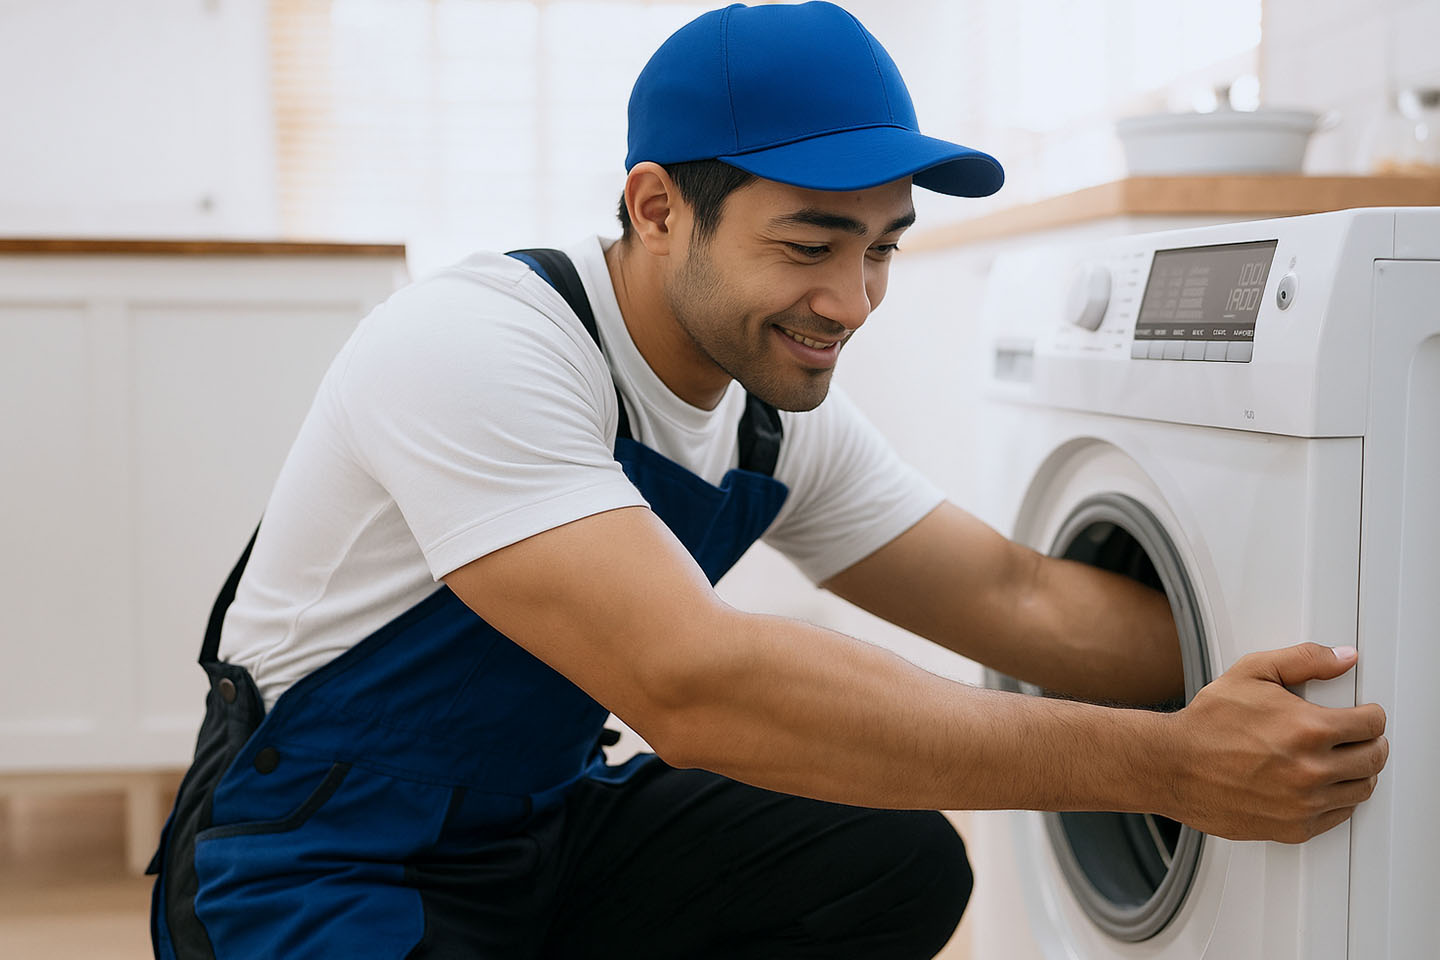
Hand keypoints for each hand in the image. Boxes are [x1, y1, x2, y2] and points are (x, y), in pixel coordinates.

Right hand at [1166, 643, 1387, 842]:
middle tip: (1360, 737)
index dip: (1371, 715)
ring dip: (1359, 772)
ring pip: (1362, 790)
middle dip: (1372, 743)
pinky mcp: (1294, 828)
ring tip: (1342, 759)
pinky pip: (1339, 816)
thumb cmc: (1207, 722)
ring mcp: (1304, 803)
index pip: (1372, 724)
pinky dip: (1338, 799)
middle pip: (1373, 759)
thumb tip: (1343, 657)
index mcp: (1308, 729)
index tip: (1365, 715)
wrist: (1171, 765)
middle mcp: (1311, 770)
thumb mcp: (1251, 672)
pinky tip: (1323, 784)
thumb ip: (1303, 660)